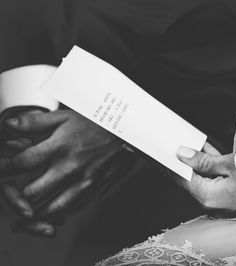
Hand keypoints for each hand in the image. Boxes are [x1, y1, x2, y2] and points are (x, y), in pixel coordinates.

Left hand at [0, 109, 133, 236]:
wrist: (129, 133)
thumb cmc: (96, 123)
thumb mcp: (66, 116)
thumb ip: (35, 122)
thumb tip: (8, 124)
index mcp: (59, 147)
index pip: (20, 163)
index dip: (3, 169)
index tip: (1, 171)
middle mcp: (70, 167)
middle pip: (32, 194)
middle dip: (16, 197)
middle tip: (11, 195)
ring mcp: (84, 182)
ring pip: (52, 209)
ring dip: (35, 212)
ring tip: (26, 211)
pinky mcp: (95, 190)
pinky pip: (72, 209)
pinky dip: (58, 213)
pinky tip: (51, 209)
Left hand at [175, 144, 235, 212]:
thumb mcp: (232, 163)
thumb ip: (204, 160)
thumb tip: (182, 154)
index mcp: (209, 198)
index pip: (180, 178)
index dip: (169, 162)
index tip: (160, 151)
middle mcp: (213, 205)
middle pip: (189, 180)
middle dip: (181, 161)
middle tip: (173, 144)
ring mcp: (222, 204)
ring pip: (202, 180)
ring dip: (196, 163)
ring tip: (188, 145)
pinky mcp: (231, 200)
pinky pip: (214, 182)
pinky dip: (210, 169)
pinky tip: (207, 153)